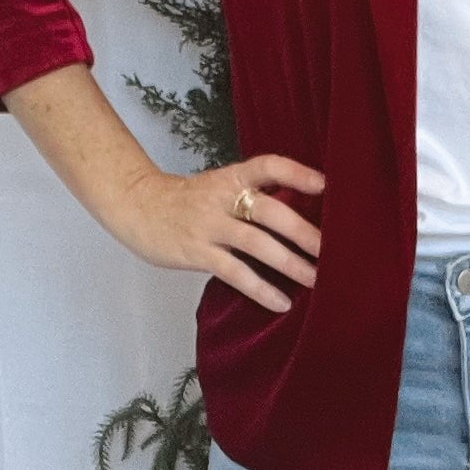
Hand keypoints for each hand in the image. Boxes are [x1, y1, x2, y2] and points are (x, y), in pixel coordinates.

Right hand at [105, 152, 323, 314]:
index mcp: (231, 177)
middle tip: (332, 249)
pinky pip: (235, 272)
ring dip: (289, 262)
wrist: (137, 207)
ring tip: (315, 280)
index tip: (326, 185)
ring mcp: (208, 225)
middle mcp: (221, 198)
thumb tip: (300, 218)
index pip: (268, 166)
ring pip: (255, 243)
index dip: (297, 173)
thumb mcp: (219, 187)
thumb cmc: (188, 201)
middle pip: (269, 209)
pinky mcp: (196, 252)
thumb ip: (252, 196)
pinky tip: (281, 302)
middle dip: (303, 231)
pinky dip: (260, 289)